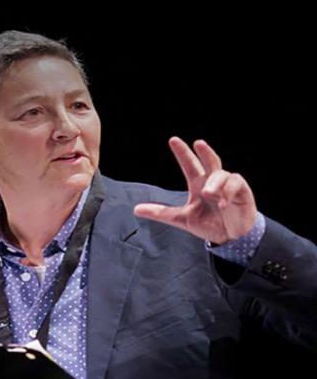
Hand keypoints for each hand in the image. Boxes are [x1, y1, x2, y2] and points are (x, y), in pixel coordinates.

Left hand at [133, 137, 257, 244]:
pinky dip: (228, 191)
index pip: (189, 165)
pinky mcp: (242, 192)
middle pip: (210, 161)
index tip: (173, 140)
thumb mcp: (181, 219)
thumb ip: (160, 213)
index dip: (183, 153)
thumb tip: (136, 209)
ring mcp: (228, 186)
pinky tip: (222, 203)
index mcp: (198, 185)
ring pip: (222, 174)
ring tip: (207, 193)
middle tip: (198, 143)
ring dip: (214, 182)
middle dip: (205, 152)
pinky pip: (236, 184)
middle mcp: (213, 182)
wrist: (230, 238)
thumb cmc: (209, 224)